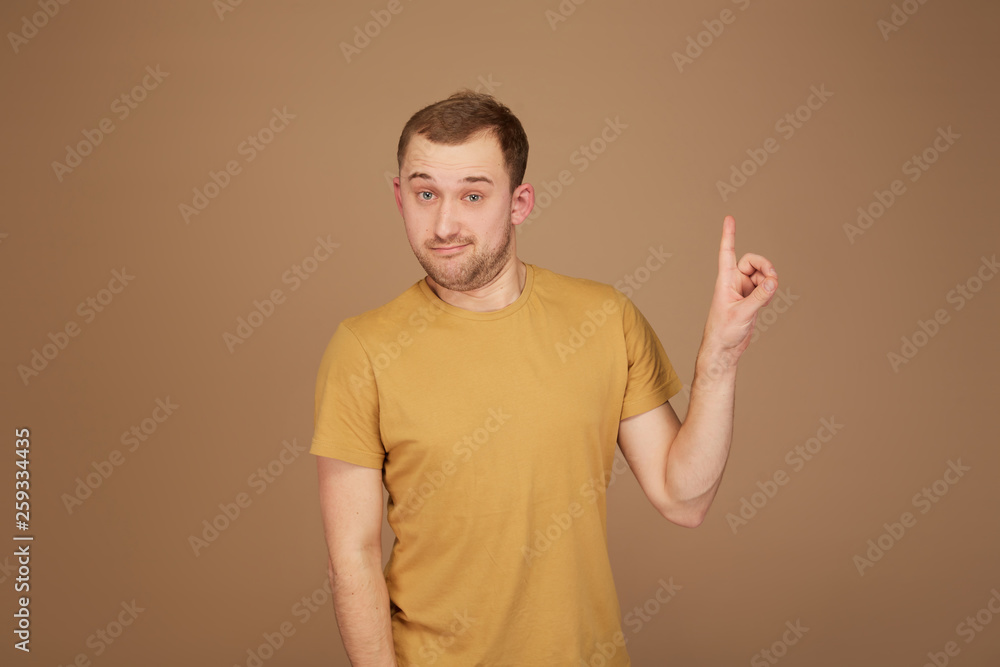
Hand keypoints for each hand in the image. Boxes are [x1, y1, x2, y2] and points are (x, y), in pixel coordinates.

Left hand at [702, 215, 777, 364]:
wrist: (724, 349)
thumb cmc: (724, 331)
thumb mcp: (742, 314)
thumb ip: (759, 297)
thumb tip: (773, 282)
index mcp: (725, 281)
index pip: (727, 252)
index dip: (729, 235)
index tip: (729, 218)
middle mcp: (734, 282)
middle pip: (753, 261)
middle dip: (765, 267)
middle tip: (773, 279)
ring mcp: (743, 290)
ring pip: (761, 274)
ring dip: (769, 280)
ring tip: (770, 294)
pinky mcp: (751, 299)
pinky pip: (765, 287)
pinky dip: (770, 290)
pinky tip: (769, 300)